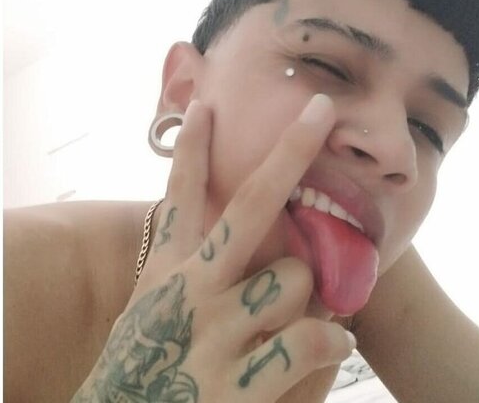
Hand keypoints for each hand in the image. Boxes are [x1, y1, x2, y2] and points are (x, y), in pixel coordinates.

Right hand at [71, 94, 354, 402]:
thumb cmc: (139, 370)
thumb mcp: (146, 310)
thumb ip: (175, 269)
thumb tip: (210, 231)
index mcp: (165, 271)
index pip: (179, 197)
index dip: (193, 149)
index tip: (208, 104)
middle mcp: (189, 289)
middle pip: (248, 208)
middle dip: (288, 153)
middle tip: (320, 109)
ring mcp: (213, 332)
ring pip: (295, 276)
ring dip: (312, 293)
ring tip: (310, 311)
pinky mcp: (236, 382)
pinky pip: (309, 340)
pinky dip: (333, 340)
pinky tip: (339, 344)